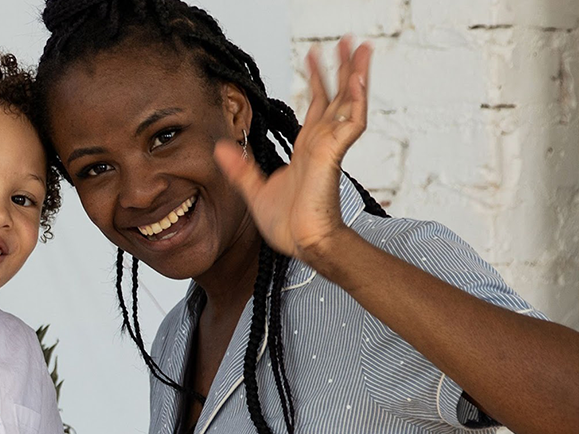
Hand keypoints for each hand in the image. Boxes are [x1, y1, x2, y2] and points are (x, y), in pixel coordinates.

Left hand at [214, 36, 371, 262]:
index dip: (317, 81)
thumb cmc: (288, 225)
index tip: (314, 56)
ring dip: (354, 74)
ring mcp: (329, 147)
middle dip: (340, 68)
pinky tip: (357, 79)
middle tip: (344, 41)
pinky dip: (355, 100)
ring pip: (347, 103)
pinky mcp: (333, 155)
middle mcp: (320, 144)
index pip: (316, 107)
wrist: (302, 244)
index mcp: (306, 150)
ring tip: (360, 47)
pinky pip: (349, 123)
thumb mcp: (254, 191)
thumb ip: (238, 168)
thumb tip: (221, 148)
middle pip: (335, 97)